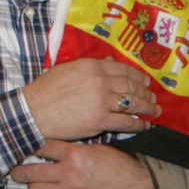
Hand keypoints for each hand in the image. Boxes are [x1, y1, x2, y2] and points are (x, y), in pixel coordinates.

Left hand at [16, 139, 157, 188]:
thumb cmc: (121, 168)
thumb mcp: (99, 150)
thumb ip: (75, 150)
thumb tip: (55, 148)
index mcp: (76, 155)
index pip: (43, 147)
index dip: (32, 146)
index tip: (27, 148)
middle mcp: (69, 174)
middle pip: (31, 172)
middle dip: (20, 171)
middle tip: (18, 171)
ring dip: (32, 187)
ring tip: (33, 185)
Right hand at [26, 57, 157, 141]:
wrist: (33, 112)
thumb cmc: (46, 91)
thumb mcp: (68, 70)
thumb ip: (90, 68)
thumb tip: (110, 63)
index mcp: (92, 66)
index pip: (124, 70)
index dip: (139, 77)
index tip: (146, 82)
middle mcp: (100, 81)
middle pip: (132, 86)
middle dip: (146, 94)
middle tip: (153, 99)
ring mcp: (101, 101)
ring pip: (132, 104)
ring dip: (147, 108)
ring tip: (155, 111)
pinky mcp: (100, 121)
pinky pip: (125, 122)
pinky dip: (138, 124)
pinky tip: (144, 125)